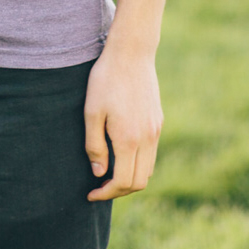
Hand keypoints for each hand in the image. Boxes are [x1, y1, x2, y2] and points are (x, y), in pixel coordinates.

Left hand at [84, 38, 162, 200]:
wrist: (131, 55)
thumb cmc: (104, 80)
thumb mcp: (91, 112)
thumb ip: (95, 145)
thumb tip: (100, 174)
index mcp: (129, 139)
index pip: (123, 182)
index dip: (106, 193)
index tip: (90, 194)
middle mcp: (147, 140)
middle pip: (139, 182)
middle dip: (119, 190)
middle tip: (98, 187)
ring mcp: (155, 132)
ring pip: (148, 170)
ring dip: (130, 178)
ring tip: (107, 174)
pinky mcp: (158, 123)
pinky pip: (151, 154)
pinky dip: (137, 164)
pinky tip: (120, 156)